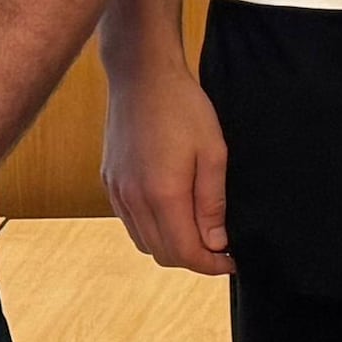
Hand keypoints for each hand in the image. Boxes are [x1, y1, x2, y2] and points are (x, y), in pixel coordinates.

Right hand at [103, 58, 230, 277]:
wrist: (142, 77)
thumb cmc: (184, 108)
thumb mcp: (213, 153)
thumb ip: (212, 203)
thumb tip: (216, 243)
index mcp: (163, 195)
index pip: (185, 253)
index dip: (211, 265)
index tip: (231, 261)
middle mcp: (134, 200)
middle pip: (163, 254)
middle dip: (194, 259)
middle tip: (220, 248)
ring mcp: (117, 192)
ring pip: (144, 242)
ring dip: (172, 246)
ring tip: (199, 232)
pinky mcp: (110, 182)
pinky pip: (130, 223)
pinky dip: (152, 230)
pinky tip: (173, 214)